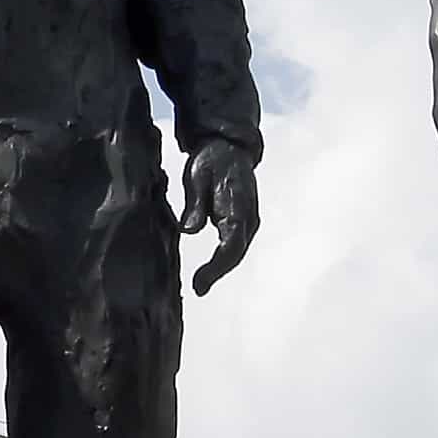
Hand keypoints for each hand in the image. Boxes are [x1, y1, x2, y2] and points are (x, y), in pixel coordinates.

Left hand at [179, 142, 259, 294]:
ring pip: (235, 252)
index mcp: (238, 208)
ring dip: (220, 270)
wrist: (228, 149)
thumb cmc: (211, 160)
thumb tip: (189, 228)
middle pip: (235, 254)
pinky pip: (233, 246)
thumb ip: (195, 203)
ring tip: (200, 284)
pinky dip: (222, 260)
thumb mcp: (197, 176)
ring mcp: (248, 221)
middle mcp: (248, 218)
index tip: (199, 283)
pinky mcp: (242, 222)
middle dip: (217, 274)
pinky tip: (206, 271)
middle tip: (197, 289)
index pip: (231, 246)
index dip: (216, 268)